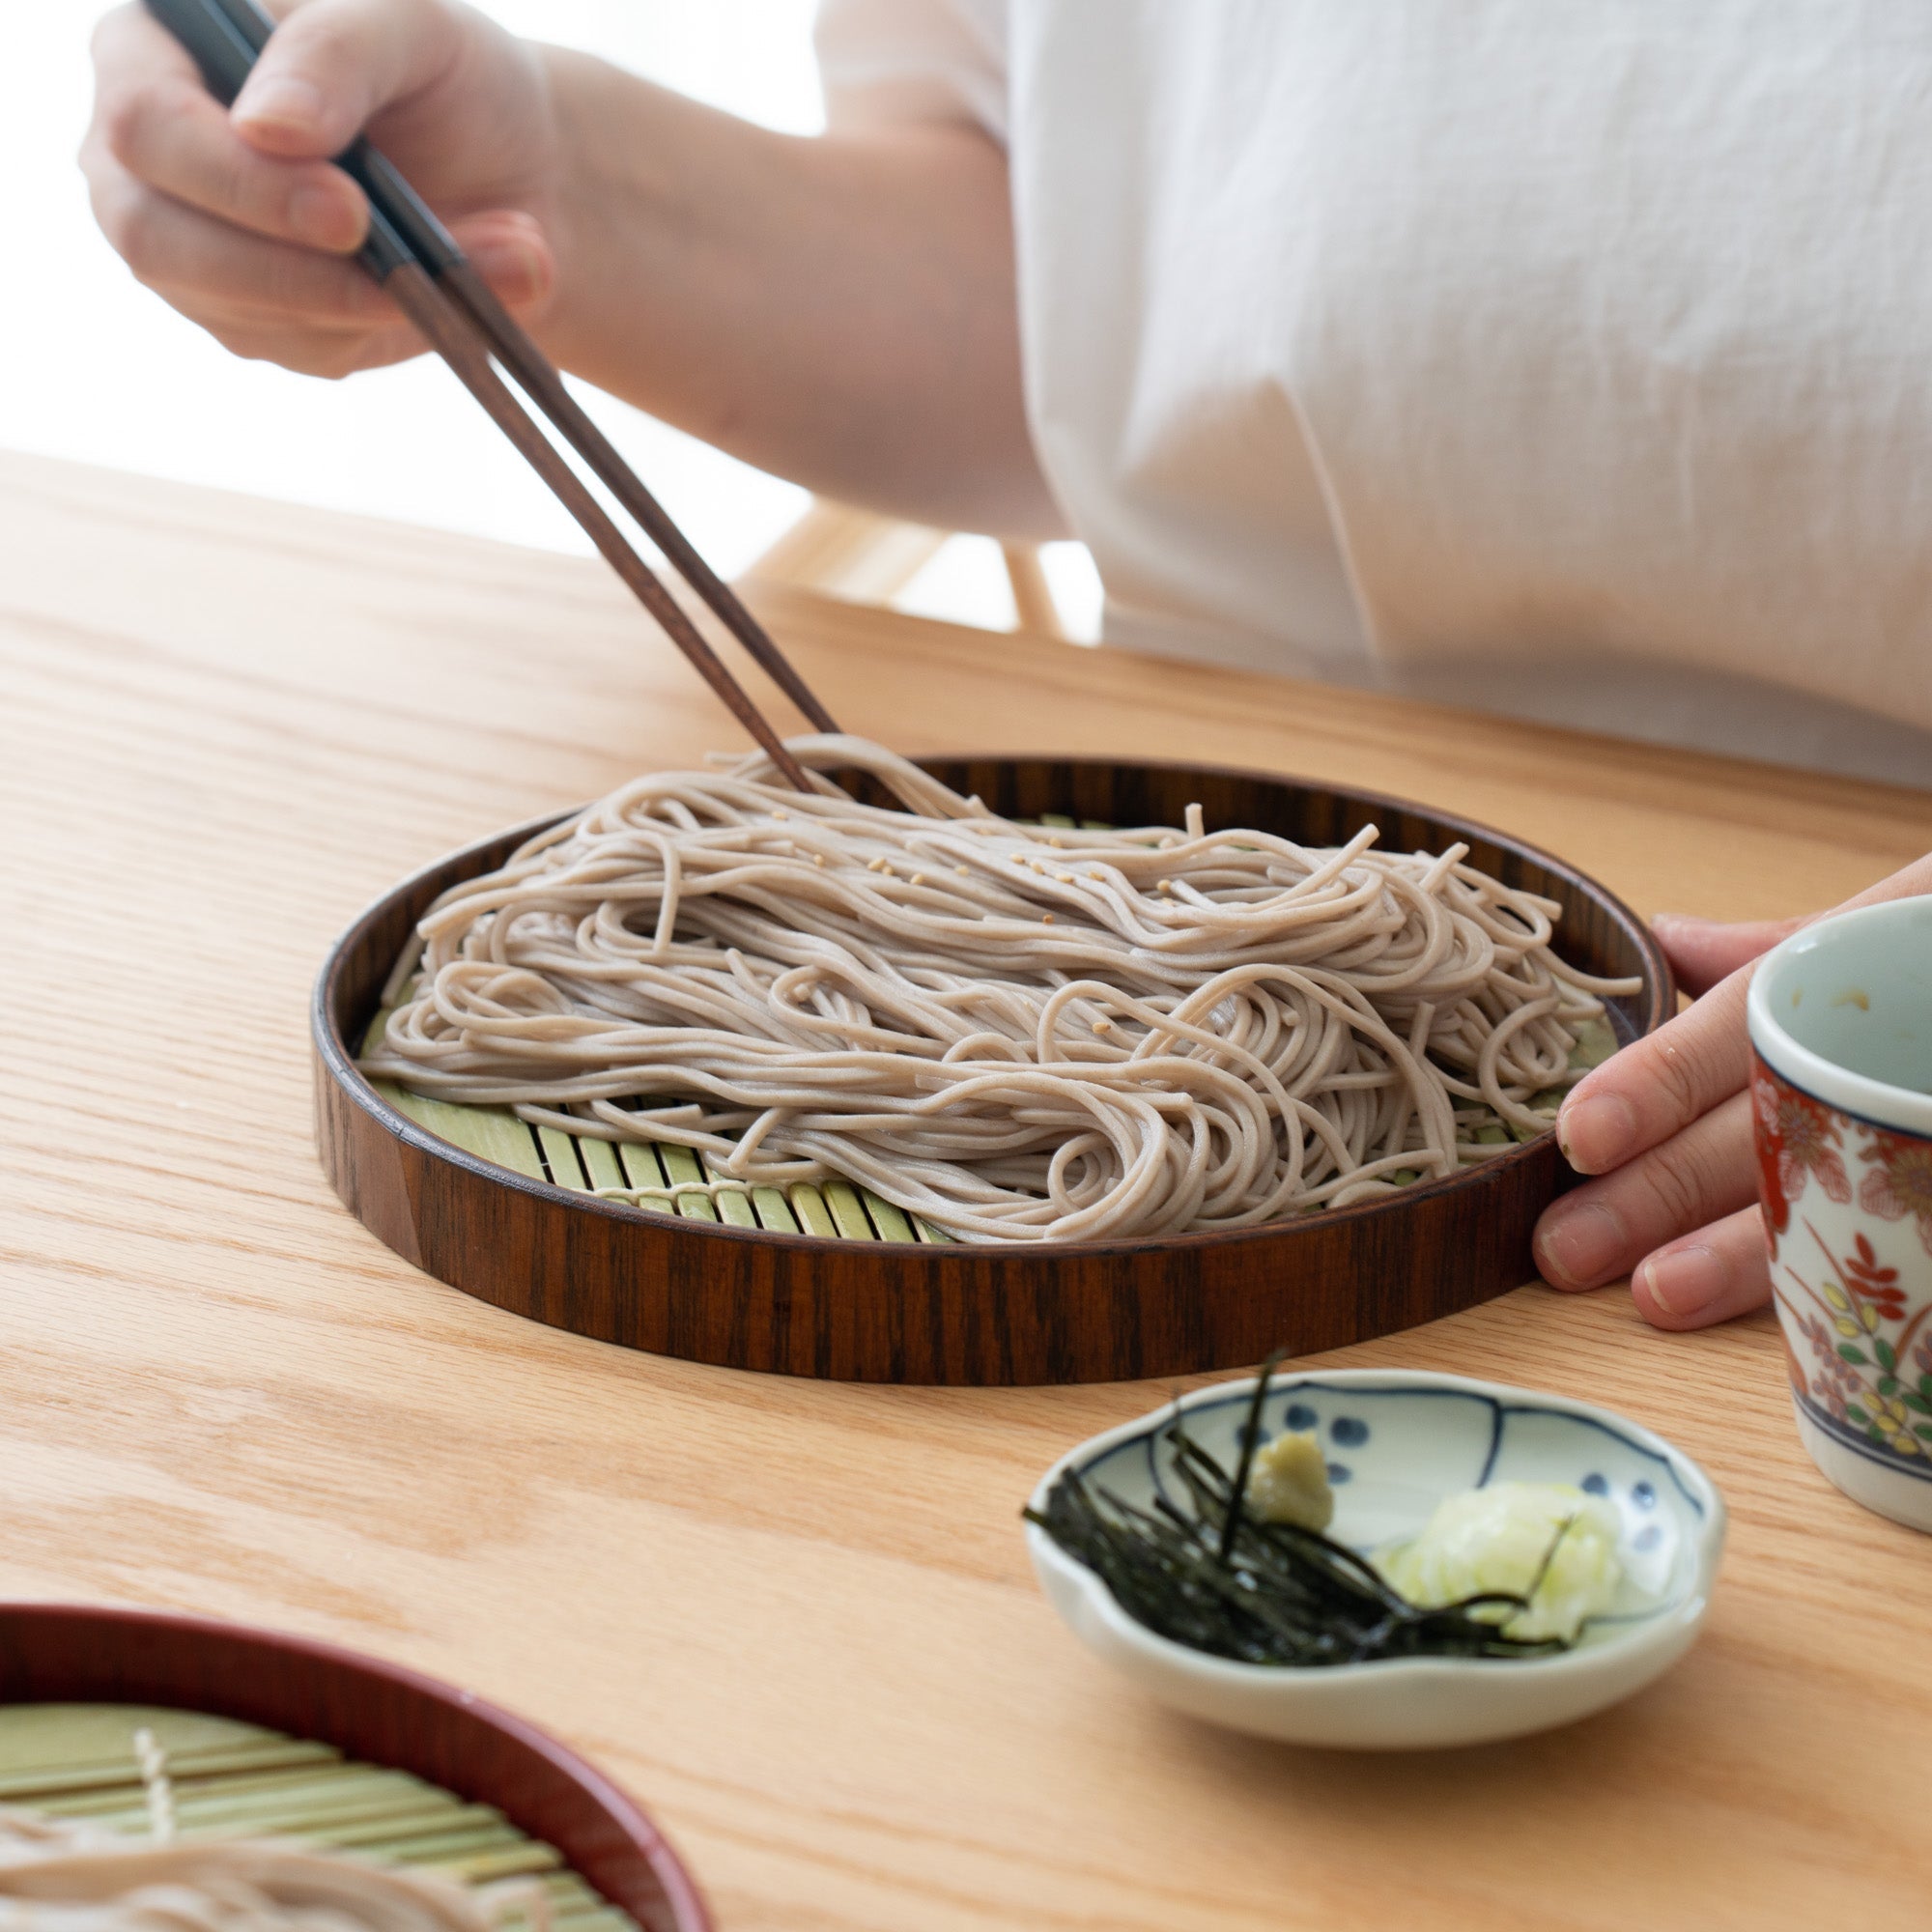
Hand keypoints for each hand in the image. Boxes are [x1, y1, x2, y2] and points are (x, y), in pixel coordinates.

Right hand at [80, 0, 561, 376]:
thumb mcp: (409, 26)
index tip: (350, 211)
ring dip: (377, 302)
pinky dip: (397, 328)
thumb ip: (335, 51)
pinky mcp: (259, 323)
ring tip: (503, 259)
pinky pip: (308, 349)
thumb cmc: (444, 79)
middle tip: (409, 269)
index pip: (147, 124)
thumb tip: (267, 128)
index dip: (240, 180)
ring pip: (244, 312)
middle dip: (293, 268)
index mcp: (152, 51)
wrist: (510, 175)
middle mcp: (149, 161)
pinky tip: (460, 294)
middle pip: (157, 240)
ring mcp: (195, 252)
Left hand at [1532, 855, 1931, 1329]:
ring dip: (1753, 1257)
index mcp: (1872, 954)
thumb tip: (1672, 941)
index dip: (1657, 1082)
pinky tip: (1825, 1339)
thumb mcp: (1901, 915)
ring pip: (1858, 1194)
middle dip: (1663, 1194)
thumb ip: (1789, 947)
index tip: (1578, 1135)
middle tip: (1564, 1252)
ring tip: (1654, 1297)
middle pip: (1772, 1127)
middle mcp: (1905, 1044)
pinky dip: (1896, 1284)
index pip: (1740, 1027)